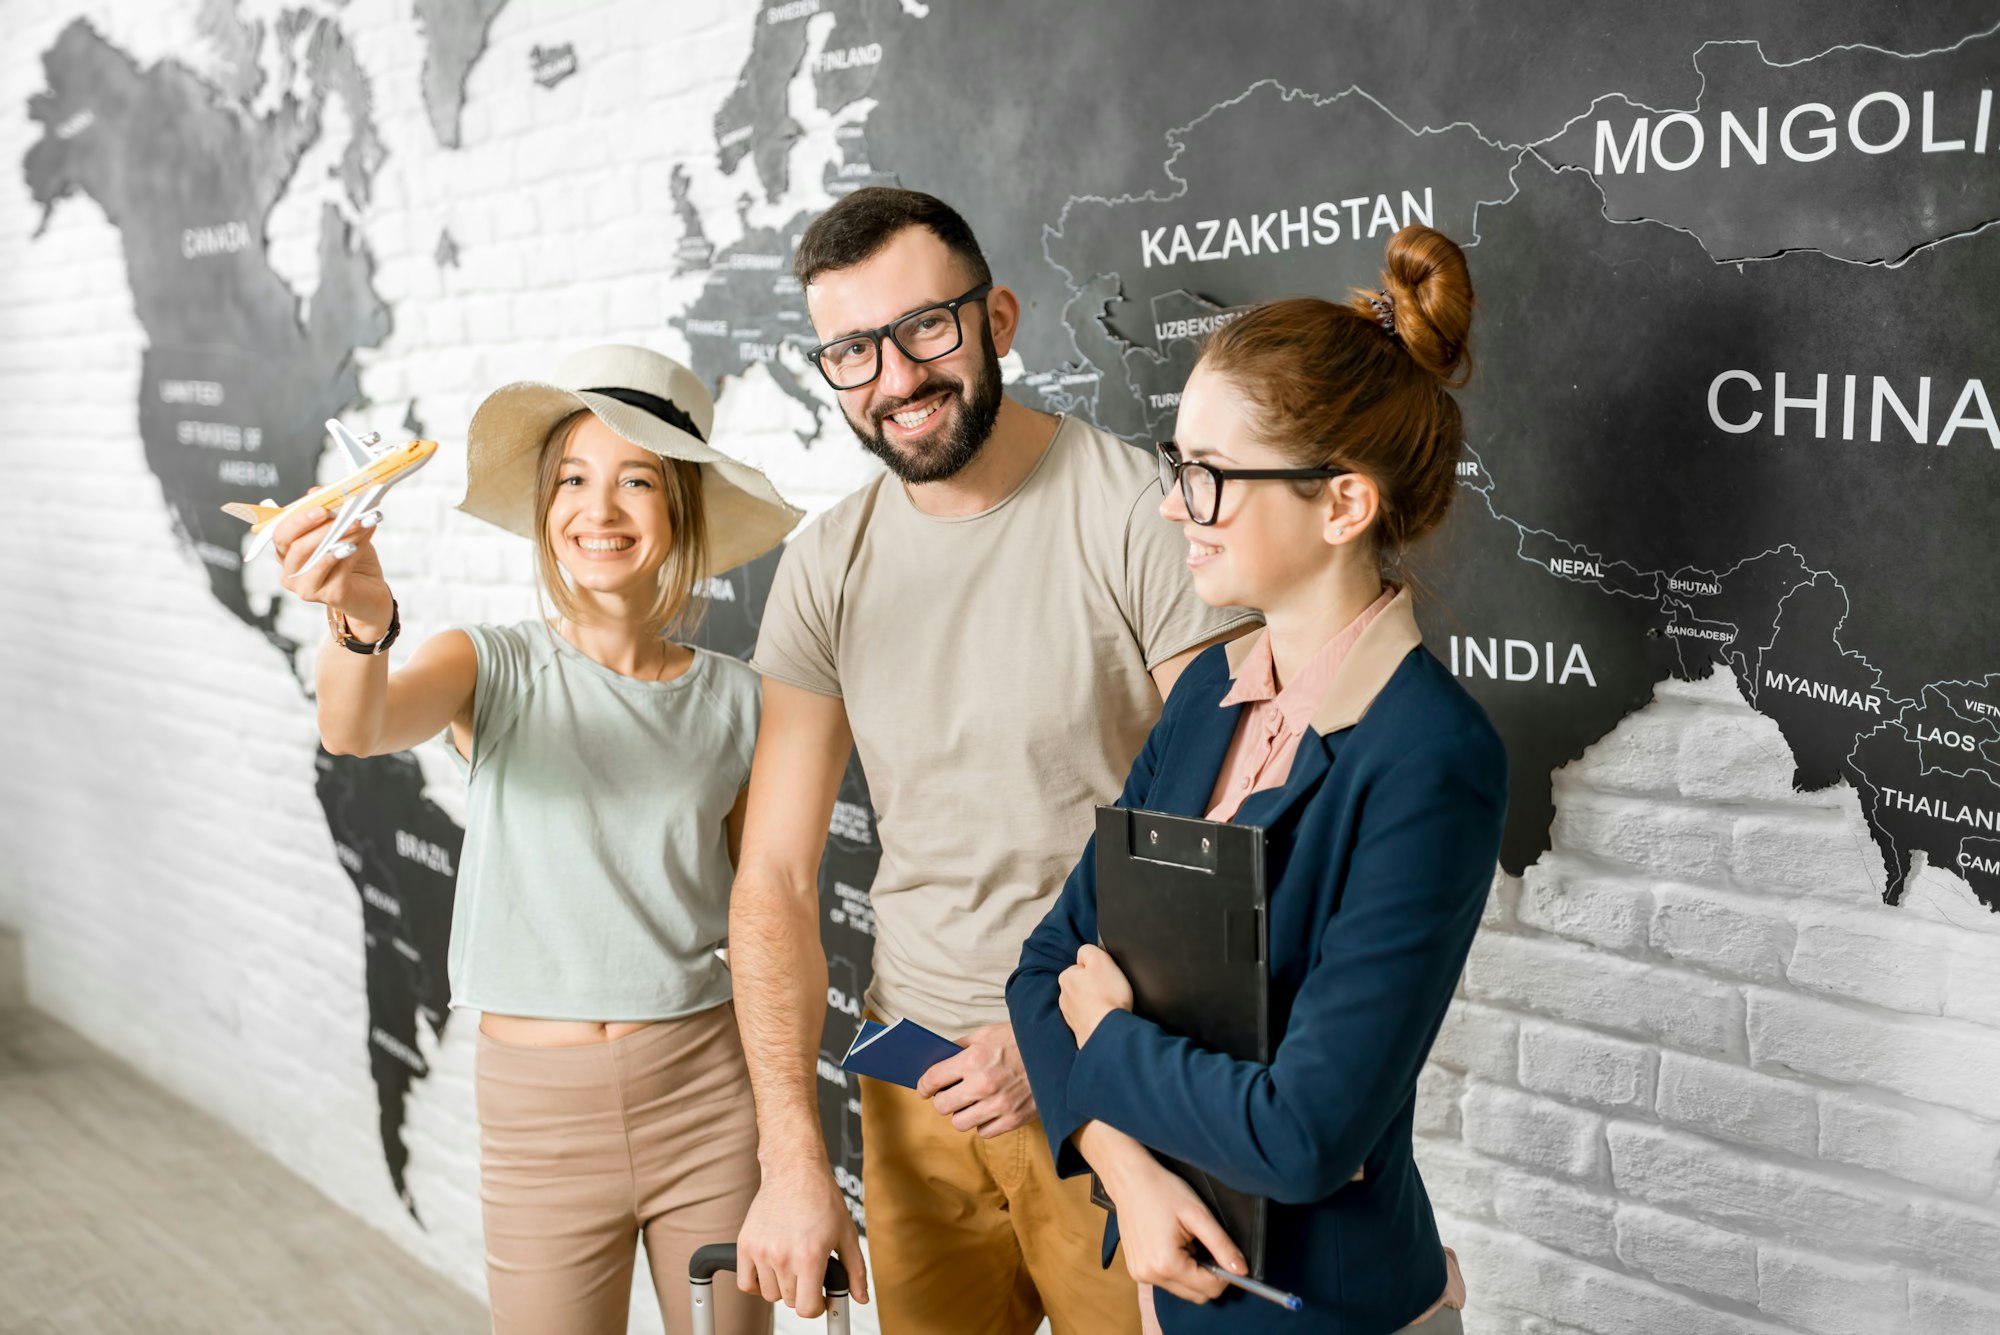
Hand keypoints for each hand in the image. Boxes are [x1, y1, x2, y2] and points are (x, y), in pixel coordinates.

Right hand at [272, 492, 392, 634]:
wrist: (370, 591)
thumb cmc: (350, 559)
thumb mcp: (340, 531)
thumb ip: (327, 512)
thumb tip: (317, 491)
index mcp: (287, 553)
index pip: (281, 533)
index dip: (298, 519)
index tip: (321, 507)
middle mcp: (290, 571)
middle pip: (294, 547)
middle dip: (317, 528)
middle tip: (340, 514)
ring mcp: (306, 587)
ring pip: (315, 559)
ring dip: (338, 538)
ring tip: (357, 523)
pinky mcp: (328, 596)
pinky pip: (337, 571)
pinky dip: (349, 553)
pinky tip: (358, 543)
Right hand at [735, 1160, 869, 1314]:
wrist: (795, 1170)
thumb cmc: (821, 1197)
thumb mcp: (846, 1234)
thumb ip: (855, 1270)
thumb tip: (860, 1297)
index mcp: (809, 1257)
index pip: (808, 1309)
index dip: (818, 1307)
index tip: (820, 1298)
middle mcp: (783, 1256)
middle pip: (791, 1301)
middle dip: (803, 1291)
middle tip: (809, 1271)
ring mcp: (761, 1251)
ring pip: (770, 1294)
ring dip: (781, 1286)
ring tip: (792, 1263)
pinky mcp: (745, 1244)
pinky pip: (746, 1282)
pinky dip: (757, 1282)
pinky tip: (771, 1268)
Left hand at [916, 1022, 1036, 1136]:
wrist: (1056, 1053)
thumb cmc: (1019, 1041)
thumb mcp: (987, 1034)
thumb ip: (960, 1047)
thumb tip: (936, 1060)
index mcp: (973, 1059)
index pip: (933, 1080)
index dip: (923, 1085)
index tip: (924, 1088)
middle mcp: (983, 1084)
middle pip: (942, 1106)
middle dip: (941, 1100)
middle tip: (947, 1094)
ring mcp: (999, 1105)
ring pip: (960, 1123)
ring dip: (961, 1113)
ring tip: (969, 1102)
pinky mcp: (1013, 1119)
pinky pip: (983, 1132)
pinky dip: (982, 1123)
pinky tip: (988, 1109)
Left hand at [1059, 944, 1132, 1046]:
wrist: (1109, 1031)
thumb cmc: (1107, 996)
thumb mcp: (1100, 960)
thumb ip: (1088, 950)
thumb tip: (1084, 954)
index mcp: (1066, 977)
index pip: (1083, 966)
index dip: (1099, 969)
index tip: (1107, 976)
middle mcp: (1064, 996)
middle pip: (1084, 985)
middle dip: (1096, 987)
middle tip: (1111, 991)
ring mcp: (1070, 1015)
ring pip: (1087, 1002)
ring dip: (1097, 1003)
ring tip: (1110, 1006)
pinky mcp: (1079, 1030)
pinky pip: (1090, 1018)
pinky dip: (1098, 1018)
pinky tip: (1106, 1018)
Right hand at [1104, 1154, 1246, 1305]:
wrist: (1129, 1178)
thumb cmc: (1161, 1190)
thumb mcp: (1198, 1214)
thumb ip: (1222, 1245)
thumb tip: (1242, 1270)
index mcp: (1166, 1264)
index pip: (1209, 1289)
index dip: (1225, 1275)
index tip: (1224, 1253)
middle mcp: (1150, 1276)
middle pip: (1196, 1295)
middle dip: (1208, 1275)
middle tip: (1203, 1244)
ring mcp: (1140, 1275)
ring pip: (1182, 1290)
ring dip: (1192, 1272)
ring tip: (1186, 1242)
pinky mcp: (1135, 1271)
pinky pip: (1167, 1282)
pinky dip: (1177, 1269)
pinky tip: (1173, 1245)